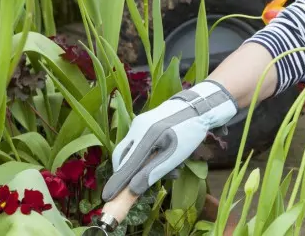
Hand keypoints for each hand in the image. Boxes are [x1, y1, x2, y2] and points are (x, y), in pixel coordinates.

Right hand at [101, 80, 237, 200]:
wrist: (197, 106)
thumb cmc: (189, 132)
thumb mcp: (175, 156)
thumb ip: (153, 172)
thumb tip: (133, 190)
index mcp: (147, 136)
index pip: (127, 165)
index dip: (117, 182)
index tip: (107, 197)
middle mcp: (138, 128)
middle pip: (122, 157)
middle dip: (127, 174)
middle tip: (133, 187)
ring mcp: (138, 124)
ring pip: (130, 151)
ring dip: (142, 165)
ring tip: (171, 171)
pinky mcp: (142, 122)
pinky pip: (137, 143)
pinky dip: (146, 155)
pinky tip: (165, 159)